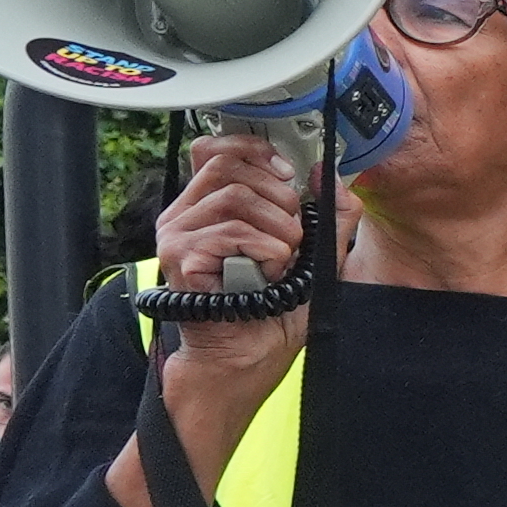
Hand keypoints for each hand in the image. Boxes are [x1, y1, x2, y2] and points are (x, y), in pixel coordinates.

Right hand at [146, 130, 315, 365]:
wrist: (250, 357)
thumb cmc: (274, 309)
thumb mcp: (316, 255)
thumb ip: (329, 215)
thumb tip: (325, 173)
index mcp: (208, 206)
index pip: (216, 149)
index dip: (255, 152)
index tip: (288, 175)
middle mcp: (184, 215)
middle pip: (229, 166)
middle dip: (278, 195)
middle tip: (293, 234)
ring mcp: (177, 235)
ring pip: (235, 197)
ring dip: (277, 228)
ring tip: (283, 261)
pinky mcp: (181, 258)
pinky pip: (233, 232)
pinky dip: (267, 251)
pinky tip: (269, 275)